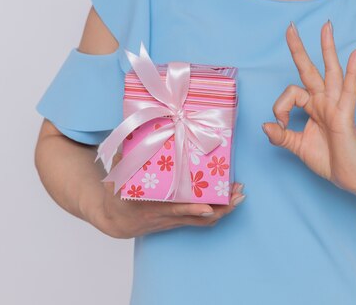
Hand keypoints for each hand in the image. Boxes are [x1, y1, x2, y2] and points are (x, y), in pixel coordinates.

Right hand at [86, 153, 245, 238]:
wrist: (115, 221)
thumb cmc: (117, 197)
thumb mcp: (117, 178)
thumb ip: (124, 158)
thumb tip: (131, 134)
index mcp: (152, 207)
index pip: (175, 210)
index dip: (191, 209)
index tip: (207, 206)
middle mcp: (167, 217)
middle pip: (199, 217)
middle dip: (221, 208)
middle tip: (238, 194)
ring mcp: (176, 221)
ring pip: (204, 220)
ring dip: (224, 209)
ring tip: (240, 194)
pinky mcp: (180, 221)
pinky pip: (202, 221)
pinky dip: (217, 211)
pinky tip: (230, 200)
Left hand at [261, 20, 355, 193]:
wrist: (351, 177)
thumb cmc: (329, 159)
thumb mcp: (297, 147)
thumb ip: (281, 136)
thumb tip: (265, 126)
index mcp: (312, 106)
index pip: (290, 93)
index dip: (279, 108)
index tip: (278, 126)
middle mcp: (323, 101)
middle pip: (310, 69)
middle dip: (299, 48)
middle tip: (290, 27)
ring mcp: (335, 105)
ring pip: (331, 71)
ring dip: (327, 48)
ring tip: (326, 26)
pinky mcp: (345, 114)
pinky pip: (349, 89)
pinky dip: (353, 71)